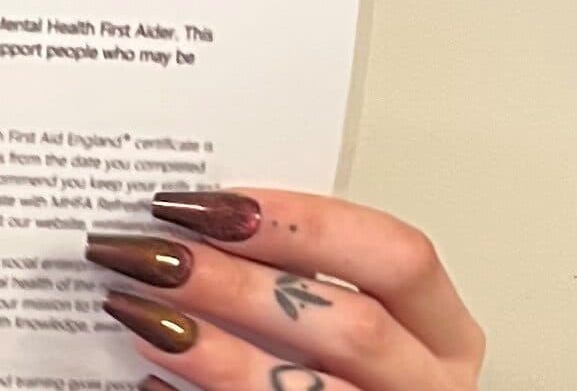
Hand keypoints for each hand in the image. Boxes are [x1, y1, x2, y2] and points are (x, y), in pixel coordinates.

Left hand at [85, 187, 483, 390]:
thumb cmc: (328, 362)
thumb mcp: (336, 310)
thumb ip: (291, 269)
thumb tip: (188, 216)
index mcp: (440, 332)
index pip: (398, 257)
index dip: (306, 223)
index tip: (212, 204)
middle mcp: (425, 386)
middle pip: (352, 324)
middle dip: (243, 284)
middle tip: (155, 254)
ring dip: (214, 350)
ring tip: (137, 312)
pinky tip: (145, 374)